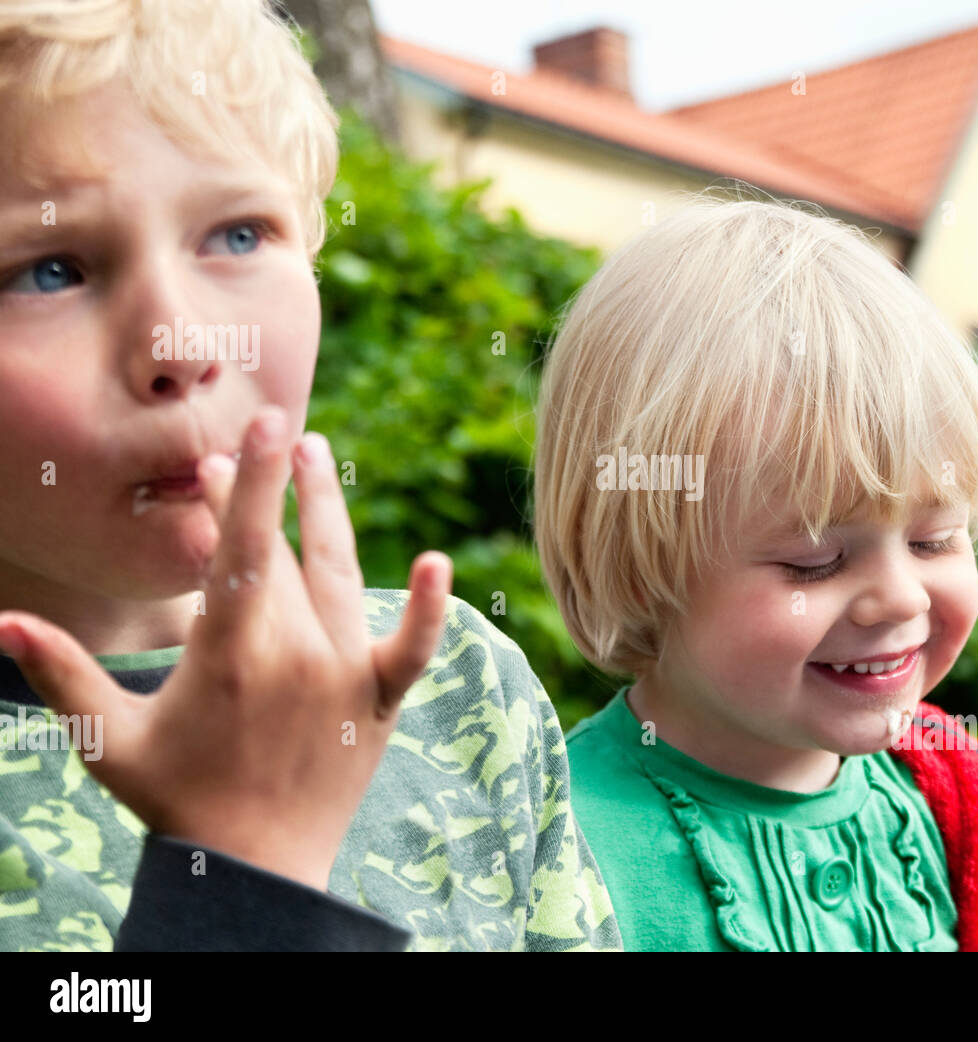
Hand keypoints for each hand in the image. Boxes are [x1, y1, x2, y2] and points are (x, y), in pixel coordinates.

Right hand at [0, 406, 451, 891]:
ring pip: (341, 575)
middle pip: (284, 553)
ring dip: (328, 512)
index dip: (254, 481)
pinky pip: (415, 647)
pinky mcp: (379, 700)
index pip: (246, 546)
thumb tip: (2, 620)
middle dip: (258, 496)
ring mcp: (344, 674)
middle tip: (237, 450)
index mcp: (229, 652)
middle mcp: (296, 652)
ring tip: (318, 455)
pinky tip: (441, 562)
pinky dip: (431, 609)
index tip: (264, 423)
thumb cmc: (176, 800)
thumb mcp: (107, 739)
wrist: (256, 870)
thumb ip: (61, 674)